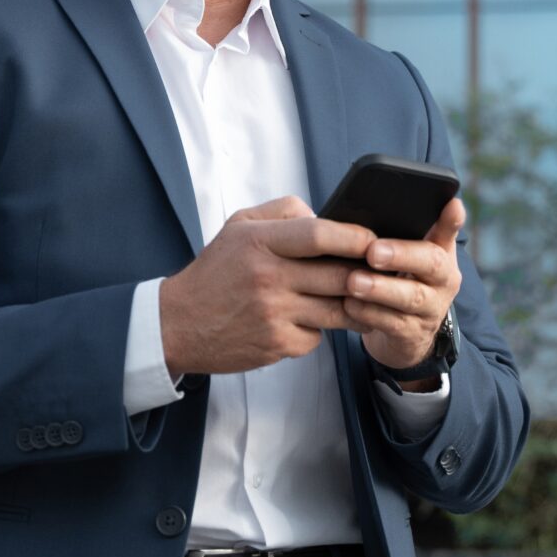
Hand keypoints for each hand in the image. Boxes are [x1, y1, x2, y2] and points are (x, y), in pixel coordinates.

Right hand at [158, 196, 375, 378]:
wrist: (177, 325)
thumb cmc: (215, 272)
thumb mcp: (239, 226)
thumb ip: (283, 211)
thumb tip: (324, 216)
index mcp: (259, 242)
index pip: (319, 235)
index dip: (354, 237)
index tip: (373, 241)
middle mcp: (267, 278)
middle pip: (338, 275)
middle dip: (365, 275)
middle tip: (379, 273)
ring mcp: (273, 314)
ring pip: (337, 310)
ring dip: (351, 305)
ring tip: (357, 298)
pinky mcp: (277, 345)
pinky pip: (317, 336)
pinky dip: (318, 329)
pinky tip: (305, 320)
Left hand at [350, 198, 464, 388]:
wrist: (406, 335)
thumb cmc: (401, 281)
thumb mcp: (408, 255)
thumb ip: (404, 229)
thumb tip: (381, 197)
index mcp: (441, 254)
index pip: (449, 232)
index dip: (451, 220)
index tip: (452, 204)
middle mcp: (443, 280)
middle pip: (431, 263)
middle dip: (402, 255)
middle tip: (373, 250)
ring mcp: (431, 309)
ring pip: (411, 297)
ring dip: (380, 289)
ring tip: (354, 281)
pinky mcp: (412, 335)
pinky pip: (392, 324)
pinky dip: (369, 313)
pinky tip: (349, 304)